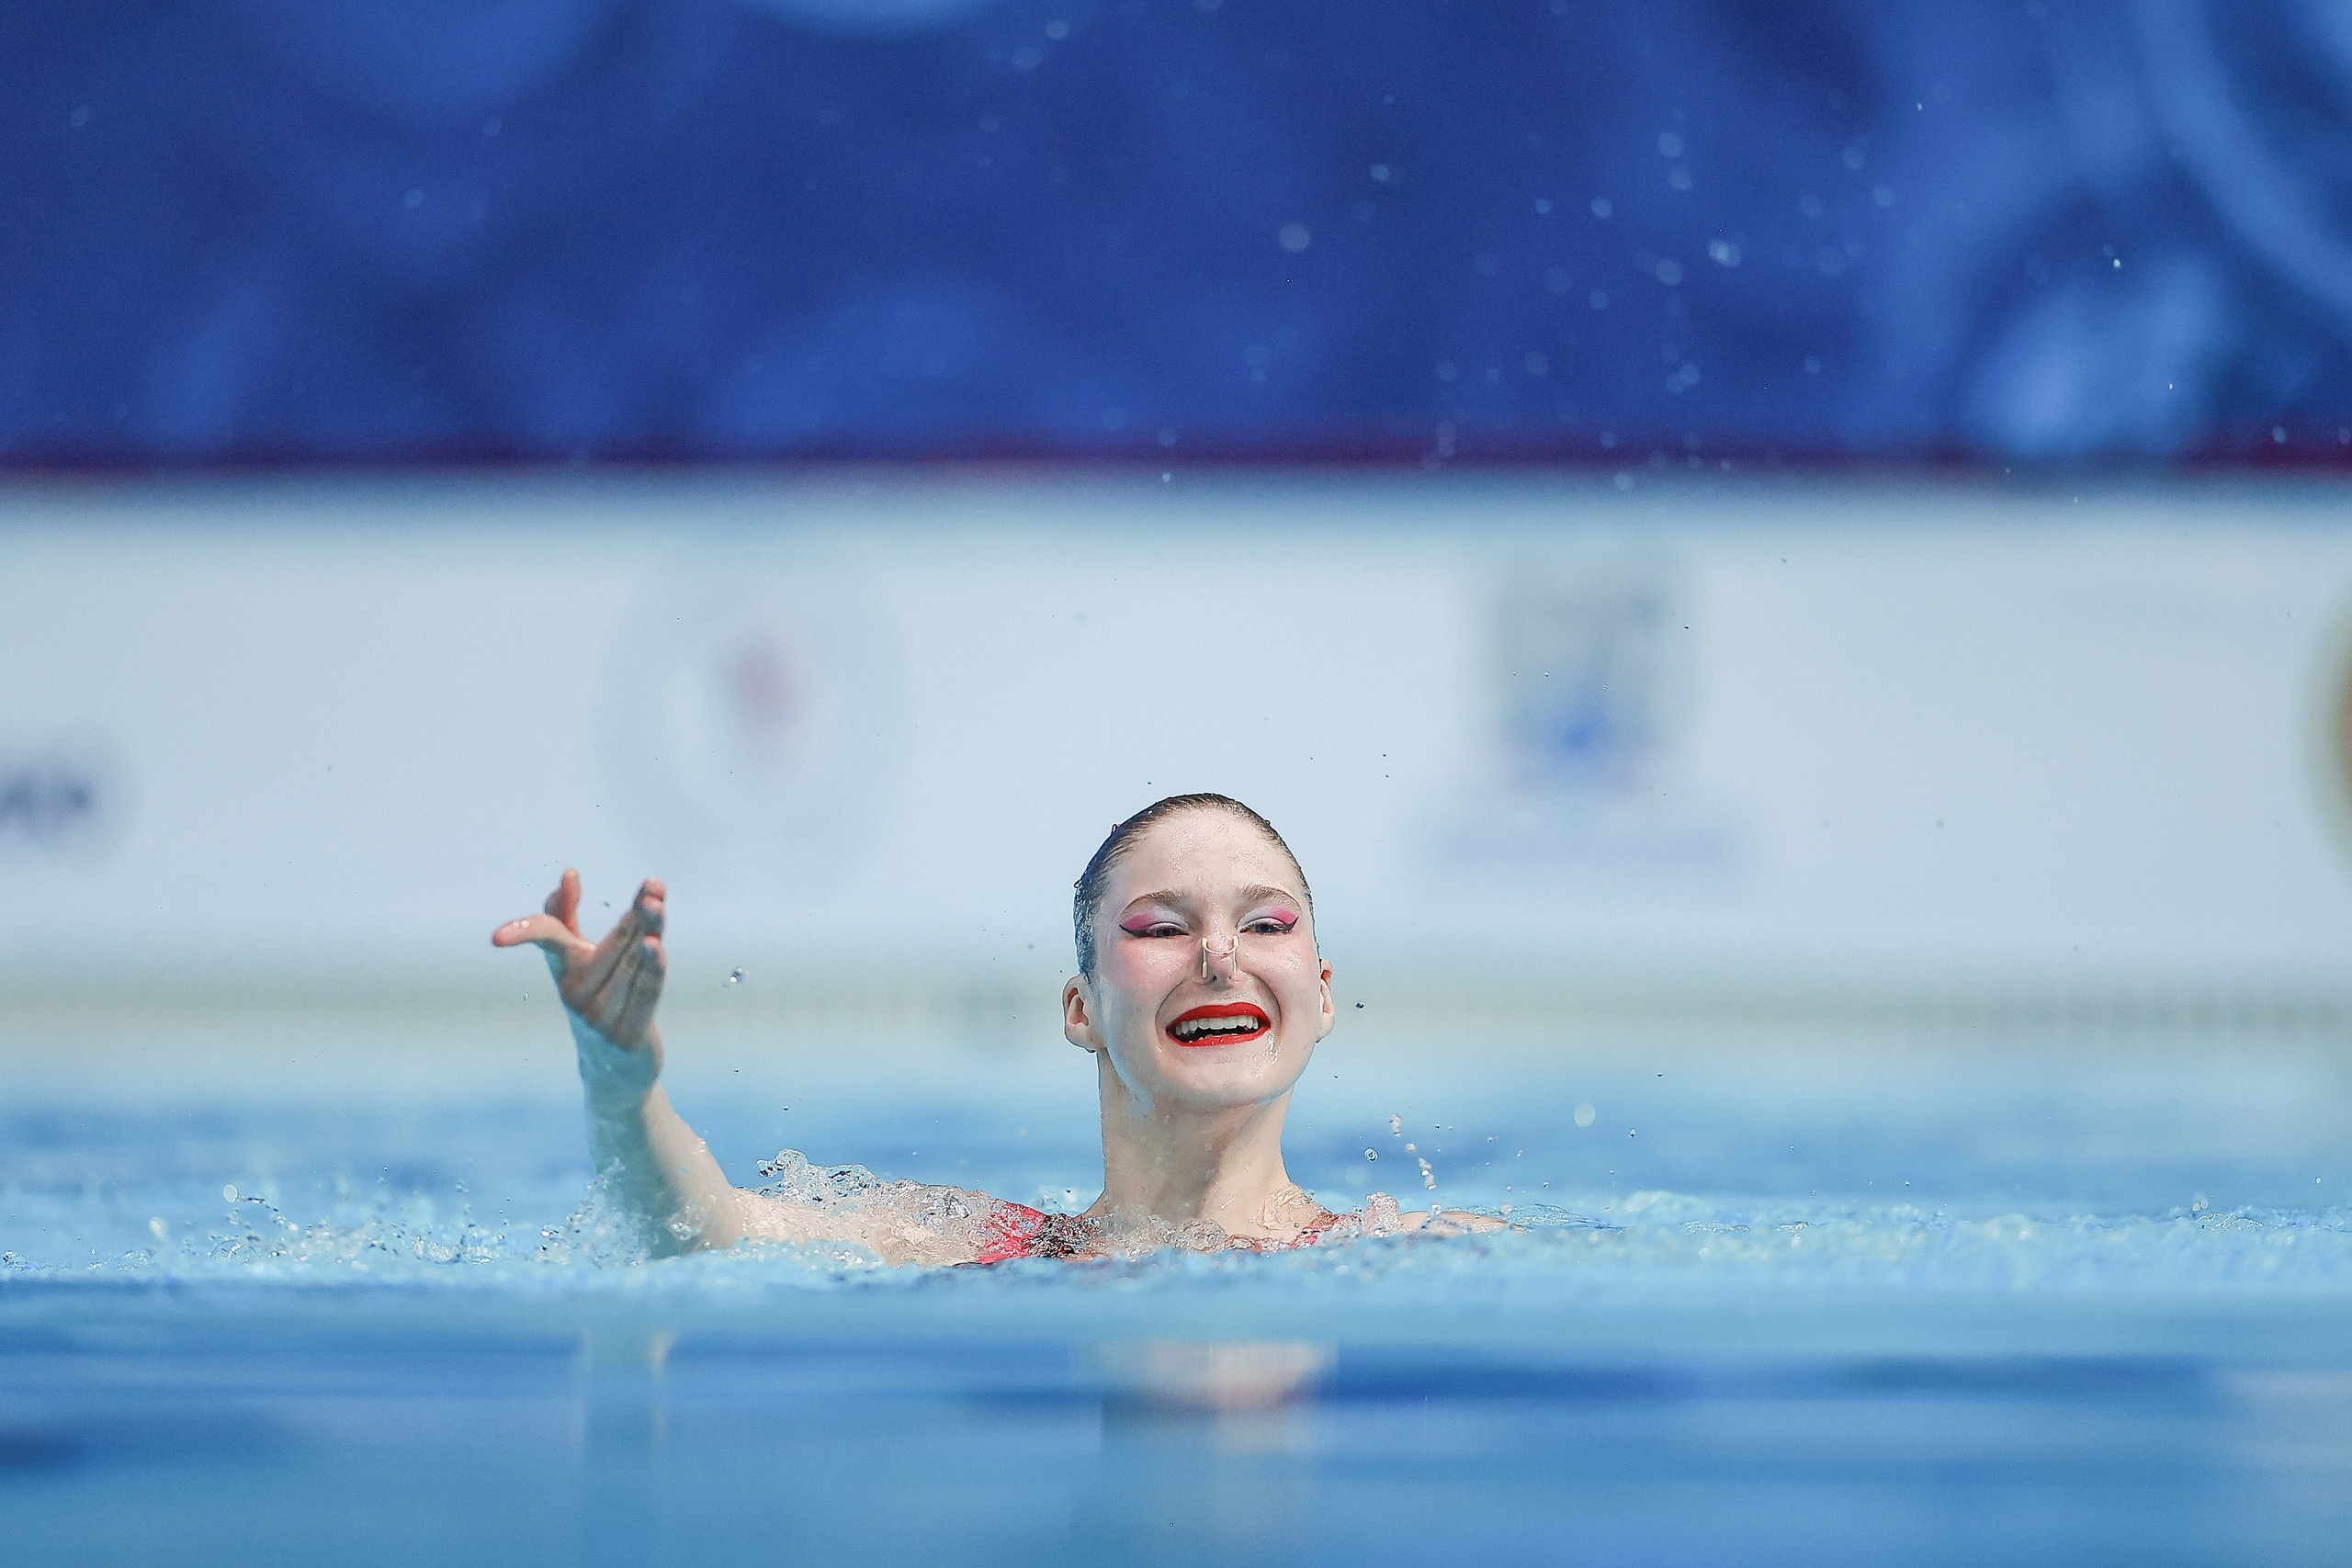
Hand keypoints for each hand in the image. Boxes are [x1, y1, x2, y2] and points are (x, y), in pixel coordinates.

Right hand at [493, 869, 667, 1087]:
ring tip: (657, 903)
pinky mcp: (626, 1037)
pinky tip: (656, 945)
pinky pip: (644, 995)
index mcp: (565, 971)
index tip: (532, 903)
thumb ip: (568, 918)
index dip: (528, 929)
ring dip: (650, 931)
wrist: (613, 1072)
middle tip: (653, 885)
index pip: (549, 939)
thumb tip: (567, 874)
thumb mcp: (580, 962)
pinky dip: (652, 970)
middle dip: (636, 914)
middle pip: (613, 944)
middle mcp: (577, 995)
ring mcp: (600, 1019)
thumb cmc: (597, 1001)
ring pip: (632, 966)